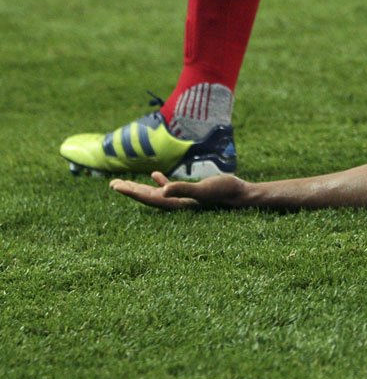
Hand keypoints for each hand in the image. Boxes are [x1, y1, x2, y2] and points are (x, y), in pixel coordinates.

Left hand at [109, 171, 249, 209]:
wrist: (241, 194)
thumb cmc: (224, 192)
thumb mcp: (204, 189)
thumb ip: (183, 190)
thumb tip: (163, 190)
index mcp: (177, 203)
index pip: (149, 198)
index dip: (132, 192)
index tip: (116, 186)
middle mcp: (177, 202)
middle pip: (148, 197)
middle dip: (131, 191)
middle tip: (113, 185)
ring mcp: (183, 198)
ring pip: (156, 193)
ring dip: (141, 188)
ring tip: (125, 184)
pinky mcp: (191, 192)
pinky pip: (171, 187)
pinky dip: (160, 182)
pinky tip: (154, 175)